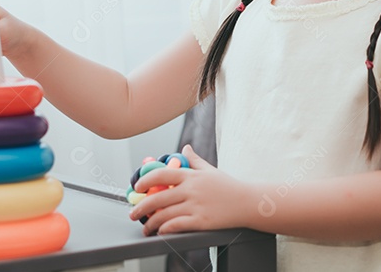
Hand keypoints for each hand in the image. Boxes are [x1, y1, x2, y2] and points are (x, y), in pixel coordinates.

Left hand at [128, 145, 252, 235]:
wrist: (247, 202)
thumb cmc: (228, 186)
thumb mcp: (210, 169)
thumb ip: (194, 160)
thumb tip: (185, 148)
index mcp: (191, 176)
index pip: (162, 173)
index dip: (145, 180)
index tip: (136, 187)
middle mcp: (191, 190)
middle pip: (158, 197)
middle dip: (141, 207)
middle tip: (133, 213)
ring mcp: (196, 206)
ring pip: (165, 214)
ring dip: (151, 223)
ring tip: (146, 228)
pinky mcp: (201, 221)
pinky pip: (177, 225)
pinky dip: (165, 229)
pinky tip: (161, 231)